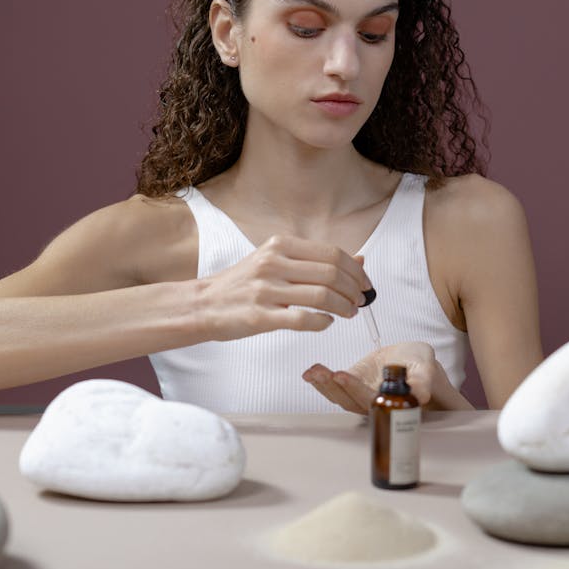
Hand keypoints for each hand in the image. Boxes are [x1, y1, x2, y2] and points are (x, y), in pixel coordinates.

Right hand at [197, 235, 370, 340]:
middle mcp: (273, 263)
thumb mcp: (277, 261)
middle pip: (331, 273)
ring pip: (321, 296)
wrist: (204, 304)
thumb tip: (360, 260)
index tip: (365, 284)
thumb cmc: (243, 283)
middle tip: (360, 301)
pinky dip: (322, 322)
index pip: (332, 253)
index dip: (356, 270)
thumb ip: (316, 260)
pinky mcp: (259, 316)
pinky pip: (302, 319)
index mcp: (280, 245)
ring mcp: (265, 289)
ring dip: (344, 307)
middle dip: (354, 289)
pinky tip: (326, 323)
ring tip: (349, 313)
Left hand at [303, 342, 472, 413]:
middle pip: (351, 401)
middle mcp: (373, 404)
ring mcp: (360, 395)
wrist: (409, 359)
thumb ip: (422, 379)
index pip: (372, 400)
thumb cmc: (420, 365)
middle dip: (335, 387)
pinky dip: (321, 380)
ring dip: (325, 385)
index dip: (356, 390)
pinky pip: (334, 387)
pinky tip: (310, 372)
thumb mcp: (425, 367)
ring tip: (313, 372)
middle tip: (324, 372)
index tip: (343, 376)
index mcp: (391, 404)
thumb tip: (420, 394)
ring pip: (340, 397)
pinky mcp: (351, 384)